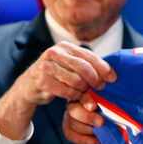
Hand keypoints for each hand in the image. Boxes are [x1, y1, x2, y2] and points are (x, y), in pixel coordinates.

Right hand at [0, 42, 114, 138]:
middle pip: (84, 68)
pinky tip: (72, 96)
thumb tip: (112, 76)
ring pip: (77, 81)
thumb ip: (89, 67)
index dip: (104, 68)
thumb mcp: (72, 67)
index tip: (113, 79)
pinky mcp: (42, 80)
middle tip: (99, 88)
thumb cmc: (57, 76)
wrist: (29, 86)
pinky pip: (67, 91)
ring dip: (83, 90)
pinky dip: (73, 96)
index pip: (90, 57)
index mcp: (65, 47)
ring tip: (83, 92)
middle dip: (95, 80)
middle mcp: (54, 53)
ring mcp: (46, 66)